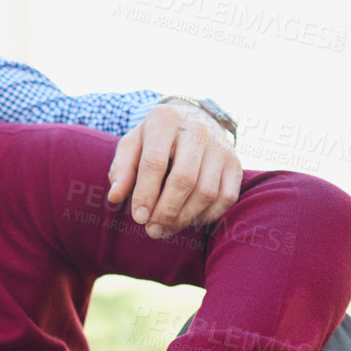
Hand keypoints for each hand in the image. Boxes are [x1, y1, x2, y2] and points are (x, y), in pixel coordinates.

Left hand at [107, 100, 242, 236]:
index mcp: (165, 120)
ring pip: (206, 192)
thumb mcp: (131, 146)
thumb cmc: (153, 139)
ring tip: (166, 229)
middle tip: (152, 230)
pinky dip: (207, 216)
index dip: (145, 194)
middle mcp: (197, 130)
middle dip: (166, 211)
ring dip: (185, 218)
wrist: (191, 120)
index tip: (139, 218)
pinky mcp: (235, 163)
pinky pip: (226, 197)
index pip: (154, 163)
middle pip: (184, 180)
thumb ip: (121, 170)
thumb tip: (115, 196)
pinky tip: (188, 221)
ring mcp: (220, 146)